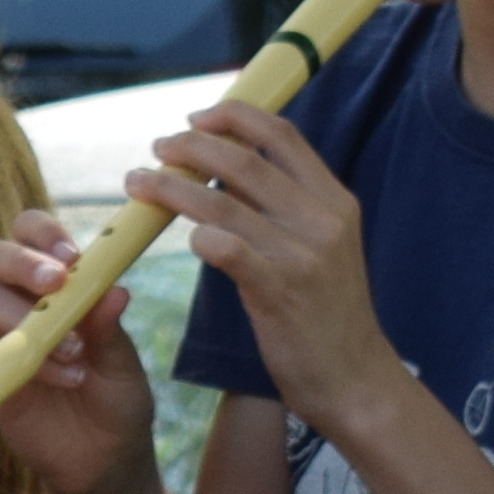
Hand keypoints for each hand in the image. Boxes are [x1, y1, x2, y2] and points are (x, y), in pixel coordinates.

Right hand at [0, 209, 162, 493]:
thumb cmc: (118, 404)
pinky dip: (31, 359)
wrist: (103, 462)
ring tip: (74, 352)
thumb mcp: (124, 366)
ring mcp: (5, 337)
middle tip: (56, 283)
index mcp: (64, 286)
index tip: (72, 254)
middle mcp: (27, 304)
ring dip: (27, 316)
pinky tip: (68, 376)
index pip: (36, 236)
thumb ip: (111, 331)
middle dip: (22, 262)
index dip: (43, 234)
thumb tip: (115, 290)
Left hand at [130, 100, 403, 435]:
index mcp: (334, 201)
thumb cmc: (324, 314)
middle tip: (157, 147)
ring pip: (224, 202)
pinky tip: (182, 238)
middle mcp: (322, 218)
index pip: (283, 137)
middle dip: (192, 147)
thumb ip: (284, 208)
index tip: (197, 117)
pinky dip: (198, 236)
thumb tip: (228, 170)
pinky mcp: (280, 290)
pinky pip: (226, 249)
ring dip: (172, 187)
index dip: (235, 117)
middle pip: (245, 162)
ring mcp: (303, 254)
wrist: (354, 377)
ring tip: (139, 181)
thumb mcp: (319, 248)